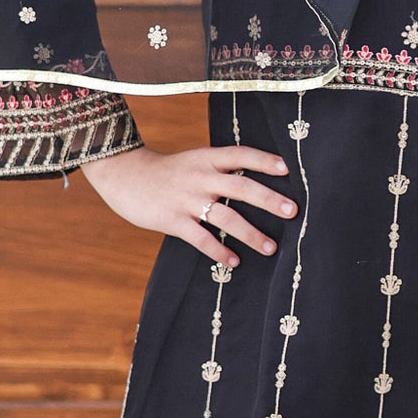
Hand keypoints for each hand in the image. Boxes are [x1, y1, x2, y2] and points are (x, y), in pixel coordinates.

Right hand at [82, 143, 294, 269]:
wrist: (125, 176)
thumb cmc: (167, 172)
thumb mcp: (194, 161)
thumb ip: (220, 170)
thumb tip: (255, 186)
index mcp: (206, 158)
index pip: (240, 155)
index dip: (264, 160)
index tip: (287, 169)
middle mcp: (200, 177)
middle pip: (241, 186)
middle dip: (269, 200)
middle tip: (293, 211)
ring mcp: (186, 199)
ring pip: (226, 217)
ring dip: (251, 234)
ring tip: (271, 248)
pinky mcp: (173, 220)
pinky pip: (201, 239)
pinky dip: (219, 251)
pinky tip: (234, 262)